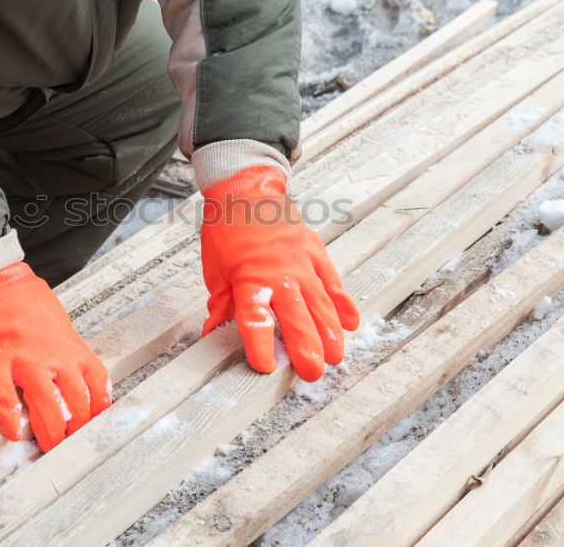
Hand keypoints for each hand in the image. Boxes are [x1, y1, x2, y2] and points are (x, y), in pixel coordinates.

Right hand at [0, 262, 110, 450]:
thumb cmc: (24, 300)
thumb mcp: (59, 324)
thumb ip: (66, 353)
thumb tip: (72, 381)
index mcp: (72, 347)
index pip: (97, 384)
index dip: (100, 409)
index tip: (97, 424)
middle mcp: (54, 356)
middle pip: (76, 403)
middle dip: (76, 431)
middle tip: (72, 446)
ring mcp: (25, 360)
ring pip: (45, 407)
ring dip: (49, 433)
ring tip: (49, 449)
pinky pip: (4, 398)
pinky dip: (8, 420)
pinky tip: (11, 433)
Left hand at [200, 165, 359, 380]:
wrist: (247, 188)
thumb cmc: (227, 228)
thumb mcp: (216, 268)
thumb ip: (221, 303)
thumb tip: (212, 332)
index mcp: (249, 279)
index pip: (255, 319)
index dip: (260, 345)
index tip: (266, 366)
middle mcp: (279, 273)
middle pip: (296, 318)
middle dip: (306, 349)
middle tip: (312, 374)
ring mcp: (302, 263)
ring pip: (320, 304)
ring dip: (330, 334)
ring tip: (335, 358)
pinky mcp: (316, 252)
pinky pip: (332, 283)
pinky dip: (342, 305)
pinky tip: (351, 324)